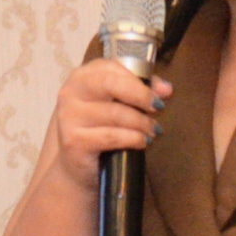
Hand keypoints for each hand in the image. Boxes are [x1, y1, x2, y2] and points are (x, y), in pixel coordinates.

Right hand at [46, 58, 169, 187]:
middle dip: (141, 95)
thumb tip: (166, 89)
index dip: (139, 80)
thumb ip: (141, 90)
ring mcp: (69, 117)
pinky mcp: (74, 141)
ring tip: (153, 130)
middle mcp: (70, 93)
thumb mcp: (119, 105)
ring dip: (142, 123)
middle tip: (158, 107)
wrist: (78, 167)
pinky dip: (133, 139)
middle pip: (111, 84)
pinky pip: (112, 136)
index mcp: (81, 77)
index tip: (160, 93)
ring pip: (115, 114)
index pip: (112, 68)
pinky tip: (142, 142)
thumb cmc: (101, 130)